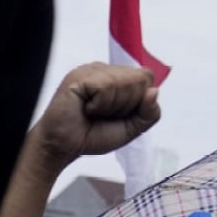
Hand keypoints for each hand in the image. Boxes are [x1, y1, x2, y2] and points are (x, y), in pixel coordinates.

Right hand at [30, 62, 160, 173]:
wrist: (62, 148)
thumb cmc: (91, 136)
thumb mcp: (130, 129)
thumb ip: (149, 113)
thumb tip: (155, 92)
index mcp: (117, 76)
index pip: (147, 78)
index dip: (138, 101)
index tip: (116, 115)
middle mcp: (104, 69)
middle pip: (140, 78)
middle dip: (126, 105)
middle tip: (103, 115)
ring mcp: (91, 70)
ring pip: (124, 82)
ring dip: (111, 106)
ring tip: (92, 112)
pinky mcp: (79, 76)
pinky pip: (106, 87)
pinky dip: (99, 105)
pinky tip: (85, 108)